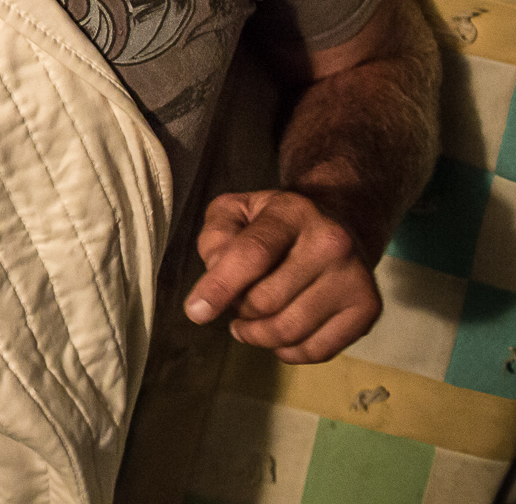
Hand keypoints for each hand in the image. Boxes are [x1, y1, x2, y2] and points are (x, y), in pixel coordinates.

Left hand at [186, 189, 380, 363]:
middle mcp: (331, 243)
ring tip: (248, 324)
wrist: (340, 225)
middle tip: (235, 303)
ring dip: (257, 335)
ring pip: (290, 330)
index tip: (196, 312)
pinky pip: (317, 350)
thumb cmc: (275, 223)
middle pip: (266, 300)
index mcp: (292, 212)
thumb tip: (216, 275)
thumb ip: (216, 237)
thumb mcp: (235, 211)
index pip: (252, 255)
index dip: (220, 287)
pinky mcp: (368, 308)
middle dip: (238, 309)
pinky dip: (288, 351)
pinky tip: (278, 335)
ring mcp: (355, 278)